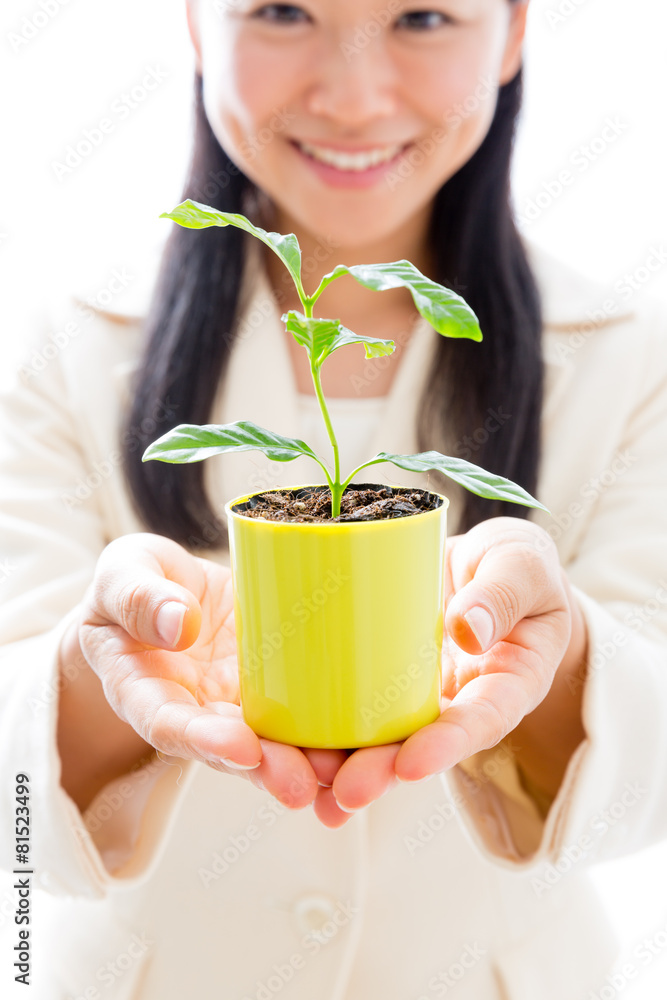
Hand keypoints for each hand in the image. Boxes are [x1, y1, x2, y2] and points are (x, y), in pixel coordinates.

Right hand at [78, 532, 332, 809]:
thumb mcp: (123, 575)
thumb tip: (178, 624)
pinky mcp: (279, 689)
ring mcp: (241, 705)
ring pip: (275, 744)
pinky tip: (372, 748)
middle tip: (301, 783)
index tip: (241, 748)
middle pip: (231, 751)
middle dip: (269, 769)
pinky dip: (337, 735)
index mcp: (145, 691)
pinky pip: (308, 716)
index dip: (205, 741)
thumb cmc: (135, 584)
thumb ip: (139, 598)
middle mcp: (197, 712)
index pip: (170, 724)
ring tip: (342, 774)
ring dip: (309, 764)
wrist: (162, 591)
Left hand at [325, 518, 577, 823]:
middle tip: (348, 790)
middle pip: (424, 743)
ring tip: (305, 780)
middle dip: (384, 770)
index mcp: (509, 682)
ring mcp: (417, 694)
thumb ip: (503, 593)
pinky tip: (279, 746)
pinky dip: (319, 726)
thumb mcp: (523, 565)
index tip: (413, 762)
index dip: (449, 744)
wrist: (491, 567)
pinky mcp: (380, 677)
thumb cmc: (517, 565)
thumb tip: (468, 630)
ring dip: (345, 762)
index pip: (483, 719)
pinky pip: (350, 704)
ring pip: (381, 734)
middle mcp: (461, 702)